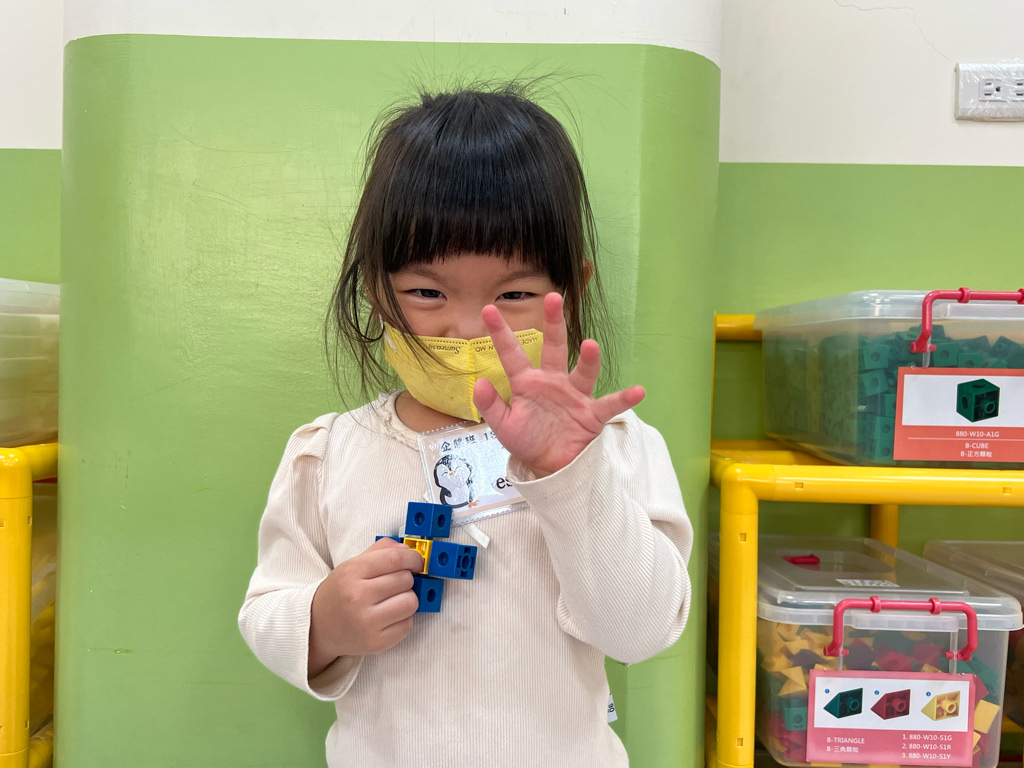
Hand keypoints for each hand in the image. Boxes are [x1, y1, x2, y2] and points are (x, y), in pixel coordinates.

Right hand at [308, 537, 422, 675]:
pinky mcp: (376, 642)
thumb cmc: (341, 592)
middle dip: (407, 579)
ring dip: (408, 599)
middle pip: (405, 580)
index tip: (417, 561)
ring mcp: (367, 622)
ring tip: (394, 600)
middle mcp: (357, 597)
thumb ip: (380, 551)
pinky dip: (404, 618)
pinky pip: (408, 624)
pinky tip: (389, 616)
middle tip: (396, 583)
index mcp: (351, 572)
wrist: (318, 626)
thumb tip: (407, 549)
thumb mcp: (352, 564)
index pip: (394, 559)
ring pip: (411, 603)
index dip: (412, 558)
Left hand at [472, 292, 644, 477]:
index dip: (500, 333)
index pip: (512, 353)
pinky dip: (624, 399)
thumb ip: (491, 406)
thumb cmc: (527, 441)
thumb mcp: (504, 426)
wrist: (550, 467)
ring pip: (583, 372)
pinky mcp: (591, 414)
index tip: (489, 310)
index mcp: (527, 382)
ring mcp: (574, 396)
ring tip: (591, 346)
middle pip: (553, 347)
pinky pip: (610, 404)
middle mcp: (553, 381)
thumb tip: (479, 383)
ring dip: (588, 360)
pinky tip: (638, 391)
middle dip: (553, 323)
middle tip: (553, 297)